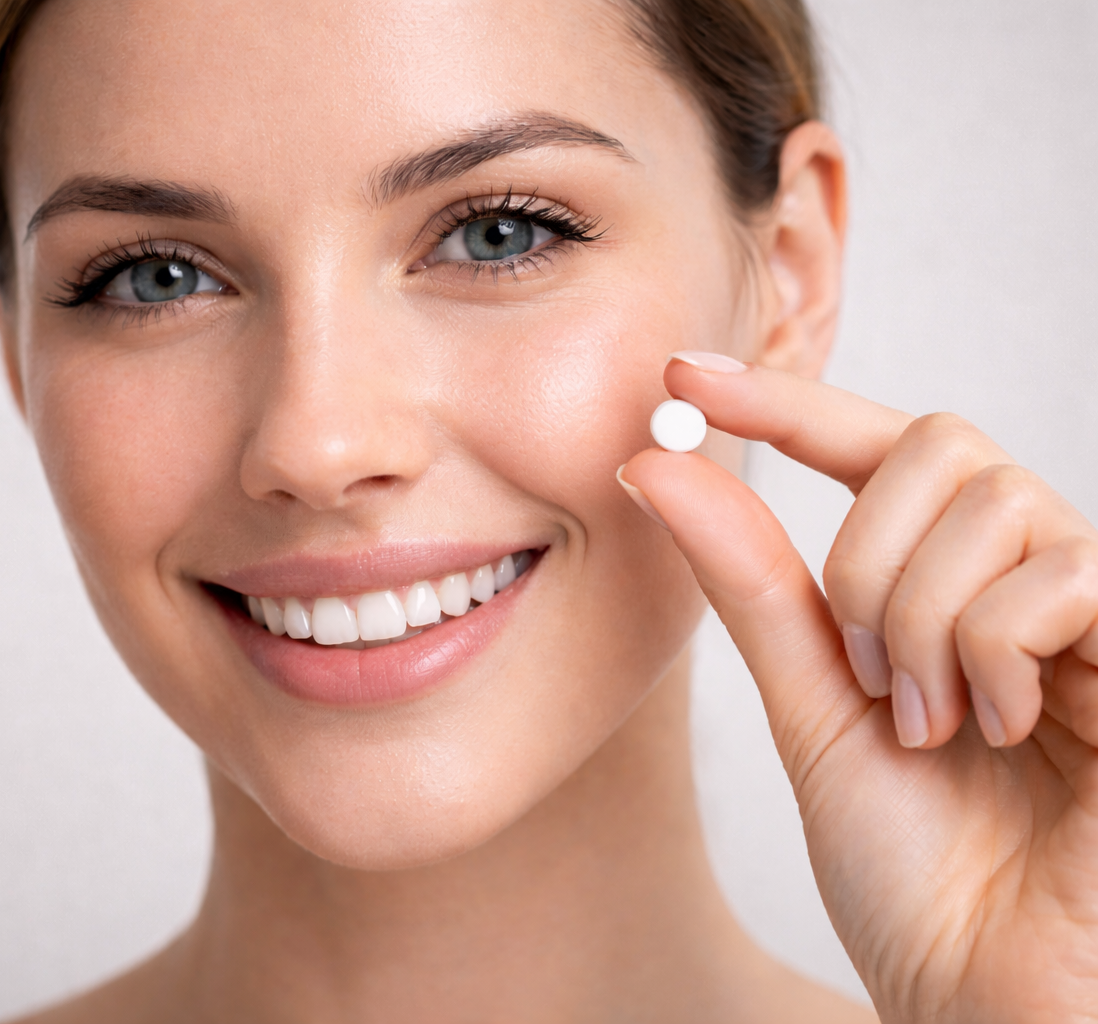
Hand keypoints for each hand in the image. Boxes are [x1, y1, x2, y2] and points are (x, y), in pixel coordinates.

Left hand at [620, 354, 1097, 1022]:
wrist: (984, 992)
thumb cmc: (914, 870)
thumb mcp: (810, 707)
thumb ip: (751, 583)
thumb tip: (655, 463)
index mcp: (948, 587)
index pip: (874, 448)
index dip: (783, 400)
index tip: (683, 376)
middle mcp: (1030, 579)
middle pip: (940, 444)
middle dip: (868, 557)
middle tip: (867, 676)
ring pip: (994, 501)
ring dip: (920, 619)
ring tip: (930, 723)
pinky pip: (1061, 574)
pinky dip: (990, 649)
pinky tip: (996, 727)